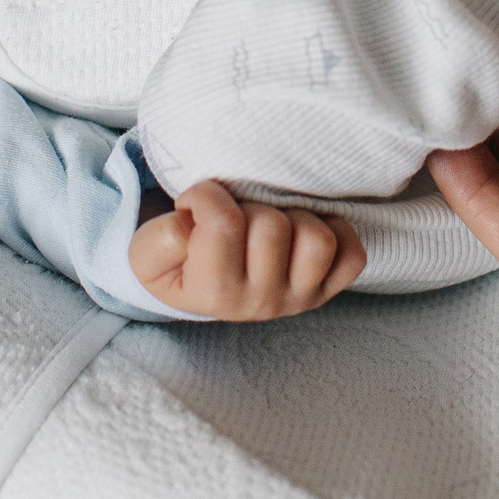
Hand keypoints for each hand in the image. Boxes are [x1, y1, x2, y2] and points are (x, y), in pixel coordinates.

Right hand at [127, 180, 367, 320]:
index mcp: (216, 294)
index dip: (206, 196)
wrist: (199, 288)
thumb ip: (160, 238)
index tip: (195, 203)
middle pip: (272, 227)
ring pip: (317, 240)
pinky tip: (301, 229)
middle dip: (248, 205)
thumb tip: (192, 222)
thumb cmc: (176, 261)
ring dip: (293, 217)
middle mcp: (263, 302)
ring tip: (267, 219)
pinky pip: (353, 256)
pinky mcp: (326, 290)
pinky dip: (335, 234)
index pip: (223, 223)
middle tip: (233, 213)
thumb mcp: (146, 253)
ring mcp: (299, 298)